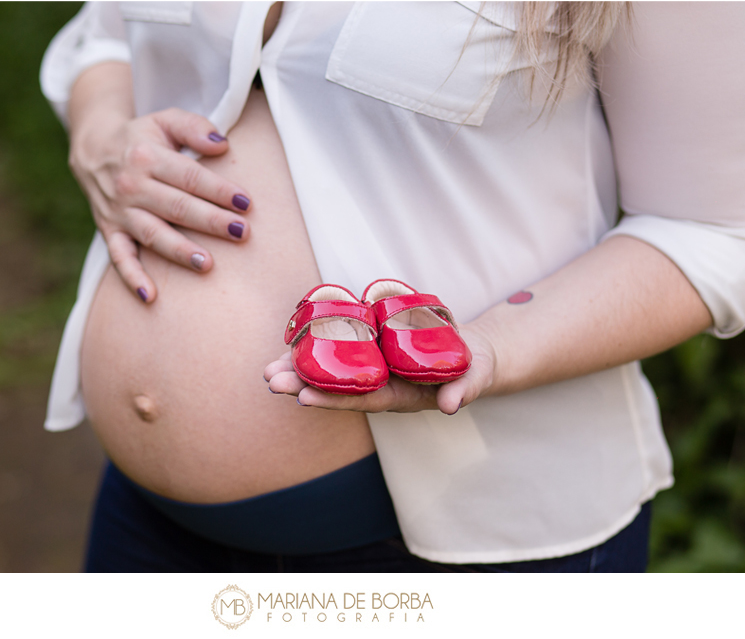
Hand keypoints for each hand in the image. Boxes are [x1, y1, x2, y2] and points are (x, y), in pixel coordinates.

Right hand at [69, 106, 252, 301]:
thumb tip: (222, 145)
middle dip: (210, 221)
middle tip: (241, 233)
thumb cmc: (142, 138)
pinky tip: (151, 297)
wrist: (92, 149)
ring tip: (208, 264)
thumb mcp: (165, 120)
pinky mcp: (109, 231)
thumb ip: (194, 128)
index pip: (190, 177)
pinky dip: (132, 278)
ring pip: (153, 235)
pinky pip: (119, 257)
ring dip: (180, 252)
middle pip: (176, 207)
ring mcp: (119, 212)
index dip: (219, 190)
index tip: (246, 203)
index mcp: (148, 156)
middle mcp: (131, 186)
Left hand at [263, 325, 497, 414]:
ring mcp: (373, 366)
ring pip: (331, 369)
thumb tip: (452, 405)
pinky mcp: (372, 346)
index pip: (361, 400)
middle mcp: (379, 384)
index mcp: (399, 396)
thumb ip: (465, 389)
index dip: (333, 399)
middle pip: (336, 387)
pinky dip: (316, 343)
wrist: (470, 352)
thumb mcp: (476, 376)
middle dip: (302, 384)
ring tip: (268, 369)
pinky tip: (291, 338)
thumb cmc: (473, 367)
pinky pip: (341, 345)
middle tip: (270, 379)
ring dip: (300, 367)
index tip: (303, 398)